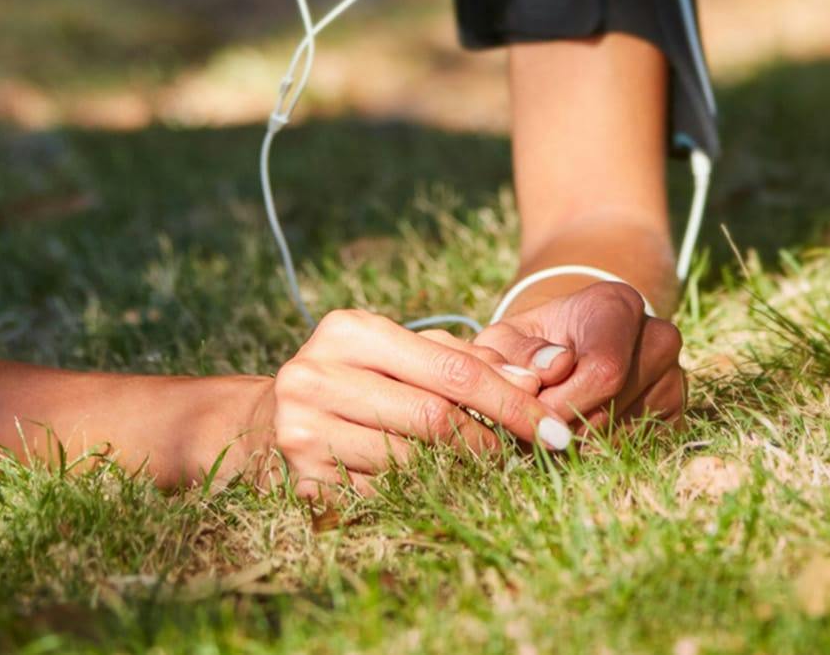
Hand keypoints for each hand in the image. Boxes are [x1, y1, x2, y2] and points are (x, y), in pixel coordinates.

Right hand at [256, 308, 572, 501]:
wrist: (272, 415)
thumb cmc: (358, 377)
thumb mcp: (400, 352)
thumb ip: (466, 360)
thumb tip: (539, 376)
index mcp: (348, 330)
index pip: (452, 370)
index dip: (512, 403)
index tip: (558, 432)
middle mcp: (317, 373)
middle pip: (435, 420)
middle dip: (490, 443)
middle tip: (522, 457)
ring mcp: (305, 428)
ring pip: (413, 464)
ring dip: (459, 474)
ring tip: (480, 471)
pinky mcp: (305, 478)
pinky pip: (386, 498)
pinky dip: (419, 496)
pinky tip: (431, 488)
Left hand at [470, 281, 685, 436]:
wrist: (568, 347)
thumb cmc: (532, 342)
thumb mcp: (507, 337)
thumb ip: (515, 353)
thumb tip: (544, 376)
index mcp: (618, 305)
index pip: (604, 370)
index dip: (564, 401)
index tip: (533, 410)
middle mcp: (657, 338)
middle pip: (612, 407)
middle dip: (565, 426)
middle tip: (533, 427)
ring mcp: (674, 378)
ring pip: (624, 433)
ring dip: (580, 442)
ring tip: (550, 425)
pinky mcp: (677, 414)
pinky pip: (638, 447)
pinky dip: (602, 450)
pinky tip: (578, 431)